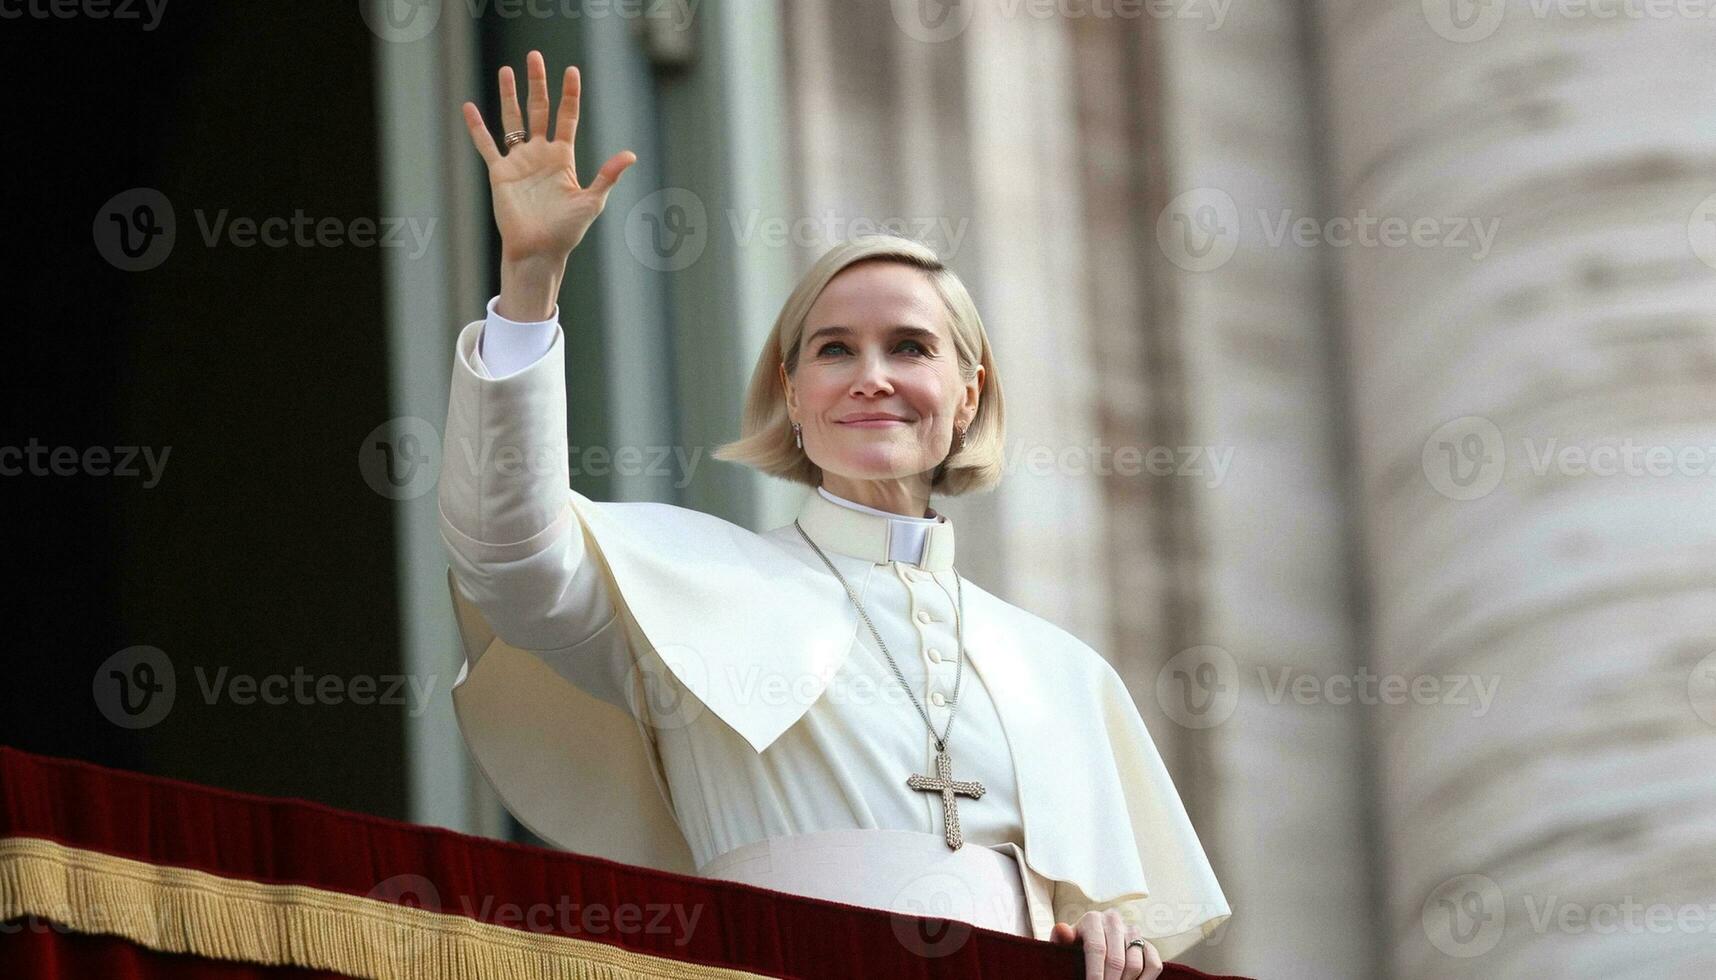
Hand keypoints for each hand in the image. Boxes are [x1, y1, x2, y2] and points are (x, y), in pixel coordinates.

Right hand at [461, 49, 636, 263]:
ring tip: (506, 70)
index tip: (571, 70)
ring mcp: (519, 162)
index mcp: (564, 158)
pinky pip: (486, 145)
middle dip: (537, 83)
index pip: (567, 117)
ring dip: (509, 95)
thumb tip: (630, 154)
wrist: (539, 251)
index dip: (569, 94)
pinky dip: (477, 127)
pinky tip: (469, 107)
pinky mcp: (500, 173)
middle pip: (539, 110)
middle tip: (535, 56)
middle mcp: (541, 154)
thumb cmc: (567, 231)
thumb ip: (607, 175)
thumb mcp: (592, 201)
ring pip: (513, 120)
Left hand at [1049, 910, 1160, 979]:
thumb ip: (1061, 939)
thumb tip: (1061, 930)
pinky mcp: (1147, 942)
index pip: (1096, 948)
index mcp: (1092, 919)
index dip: (1095, 974)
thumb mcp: (1064, 943)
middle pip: (1116, 959)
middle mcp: (1114, 920)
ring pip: (1135, 964)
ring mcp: (1133, 930)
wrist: (1090, 942)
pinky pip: (1154, 964)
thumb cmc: (1074, 947)